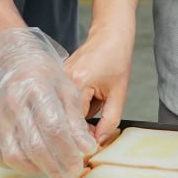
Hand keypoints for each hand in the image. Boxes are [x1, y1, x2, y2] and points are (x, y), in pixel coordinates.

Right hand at [0, 28, 96, 177]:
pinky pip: (1, 157)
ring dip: (37, 168)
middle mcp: (13, 104)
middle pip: (34, 145)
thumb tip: (88, 148)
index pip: (53, 127)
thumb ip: (76, 120)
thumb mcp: (68, 90)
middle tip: (69, 175)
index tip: (79, 165)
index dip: (67, 151)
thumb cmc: (45, 77)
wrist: (13, 64)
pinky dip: (18, 166)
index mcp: (37, 90)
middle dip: (55, 166)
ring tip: (53, 168)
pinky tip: (34, 161)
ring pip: (15, 156)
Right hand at [64, 24, 135, 143]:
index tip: (94, 141)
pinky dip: (76, 103)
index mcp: (78, 83)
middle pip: (67, 117)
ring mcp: (58, 77)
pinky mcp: (57, 76)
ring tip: (95, 99)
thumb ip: (110, 120)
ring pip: (65, 109)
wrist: (109, 36)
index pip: (75, 122)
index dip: (86, 135)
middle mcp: (63, 80)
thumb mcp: (119, 93)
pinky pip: (64, 99)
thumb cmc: (116, 59)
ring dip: (79, 112)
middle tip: (99, 120)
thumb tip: (98, 141)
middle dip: (83, 124)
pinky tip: (88, 94)